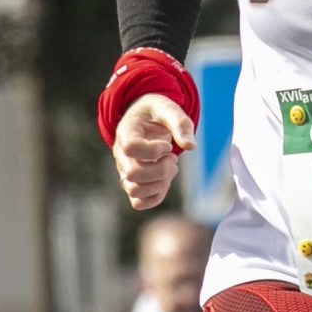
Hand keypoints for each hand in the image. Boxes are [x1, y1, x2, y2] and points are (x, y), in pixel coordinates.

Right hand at [114, 93, 194, 210]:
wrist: (145, 118)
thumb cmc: (156, 112)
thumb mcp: (169, 108)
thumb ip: (180, 124)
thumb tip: (191, 147)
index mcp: (126, 132)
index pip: (131, 148)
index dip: (153, 150)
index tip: (168, 145)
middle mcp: (120, 154)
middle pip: (134, 174)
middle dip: (161, 170)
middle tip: (173, 158)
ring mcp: (124, 171)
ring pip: (135, 192)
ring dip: (160, 184)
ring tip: (171, 168)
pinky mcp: (132, 183)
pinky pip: (138, 203)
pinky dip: (157, 196)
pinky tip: (167, 179)